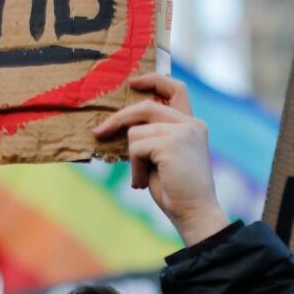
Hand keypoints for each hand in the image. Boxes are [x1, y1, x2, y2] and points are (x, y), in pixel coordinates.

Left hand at [93, 74, 229, 245]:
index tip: (133, 83)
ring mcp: (182, 132)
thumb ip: (155, 137)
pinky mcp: (170, 144)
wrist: (195, 213)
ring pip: (136, 132)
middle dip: (118, 119)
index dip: (153, 80)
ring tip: (144, 177)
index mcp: (192, 125)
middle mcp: (190, 124)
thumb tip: (123, 126)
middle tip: (99, 132)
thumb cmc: (178, 190)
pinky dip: (134, 167)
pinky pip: (135, 147)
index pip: (175, 89)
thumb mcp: (166, 157)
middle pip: (145, 107)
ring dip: (133, 158)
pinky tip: (143, 182)